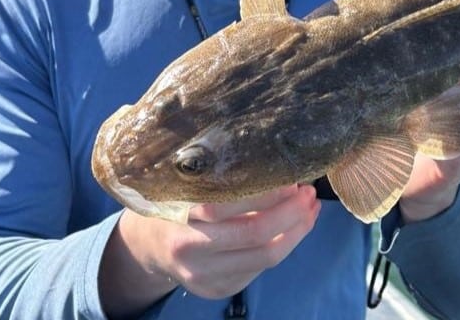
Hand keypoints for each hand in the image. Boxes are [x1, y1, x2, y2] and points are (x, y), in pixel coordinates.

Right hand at [99, 184, 320, 316]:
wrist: (149, 247)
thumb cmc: (176, 203)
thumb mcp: (189, 186)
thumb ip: (224, 181)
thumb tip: (277, 170)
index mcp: (181, 215)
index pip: (229, 206)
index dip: (267, 194)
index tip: (292, 180)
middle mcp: (191, 248)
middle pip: (255, 235)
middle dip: (292, 214)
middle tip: (309, 194)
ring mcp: (204, 275)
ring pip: (265, 257)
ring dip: (296, 232)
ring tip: (310, 210)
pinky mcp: (217, 290)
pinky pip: (259, 269)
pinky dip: (283, 246)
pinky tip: (293, 228)